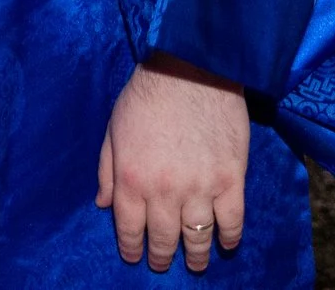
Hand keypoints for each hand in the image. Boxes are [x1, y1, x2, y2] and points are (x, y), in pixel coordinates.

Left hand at [95, 53, 248, 271]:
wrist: (190, 69)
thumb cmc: (146, 96)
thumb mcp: (113, 129)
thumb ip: (107, 169)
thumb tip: (103, 203)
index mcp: (131, 179)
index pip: (129, 228)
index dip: (132, 247)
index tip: (135, 257)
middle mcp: (164, 191)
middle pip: (163, 238)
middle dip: (161, 256)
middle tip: (162, 264)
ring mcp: (200, 188)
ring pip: (197, 237)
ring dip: (195, 256)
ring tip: (194, 264)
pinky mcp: (231, 180)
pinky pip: (232, 221)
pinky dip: (229, 237)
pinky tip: (225, 243)